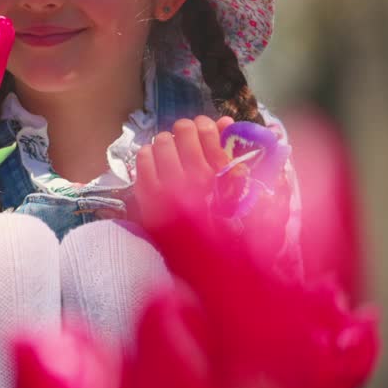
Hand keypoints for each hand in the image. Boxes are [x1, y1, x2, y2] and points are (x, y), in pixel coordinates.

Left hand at [136, 116, 291, 253]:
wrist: (205, 265)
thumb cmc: (230, 227)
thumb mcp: (244, 192)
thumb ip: (236, 154)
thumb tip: (224, 121)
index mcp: (221, 176)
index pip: (206, 130)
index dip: (205, 126)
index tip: (206, 128)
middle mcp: (194, 177)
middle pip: (182, 131)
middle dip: (185, 131)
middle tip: (186, 138)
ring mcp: (167, 186)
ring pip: (160, 142)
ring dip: (167, 142)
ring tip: (171, 152)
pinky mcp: (147, 196)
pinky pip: (142, 159)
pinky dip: (149, 155)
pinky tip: (156, 164)